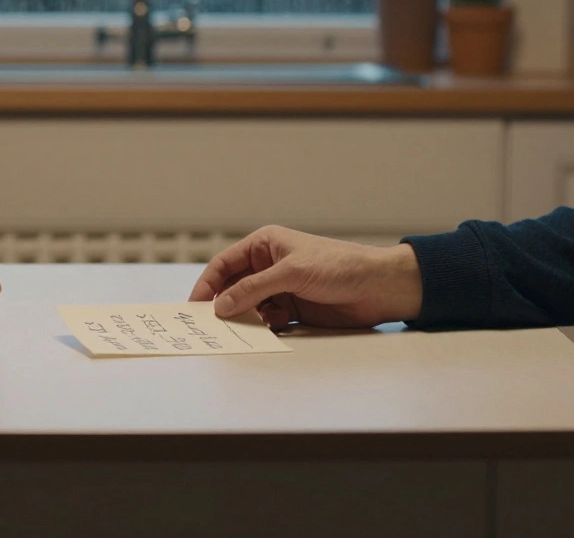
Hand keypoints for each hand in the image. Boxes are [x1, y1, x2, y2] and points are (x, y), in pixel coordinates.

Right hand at [188, 226, 422, 330]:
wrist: (378, 287)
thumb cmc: (338, 266)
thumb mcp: (291, 272)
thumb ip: (253, 289)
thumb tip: (221, 305)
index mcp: (265, 245)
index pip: (224, 264)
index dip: (207, 283)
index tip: (195, 305)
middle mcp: (269, 265)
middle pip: (233, 287)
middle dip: (224, 304)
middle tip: (211, 324)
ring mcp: (281, 288)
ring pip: (250, 306)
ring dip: (246, 317)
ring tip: (245, 328)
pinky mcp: (294, 308)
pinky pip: (268, 319)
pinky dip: (266, 326)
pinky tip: (275, 327)